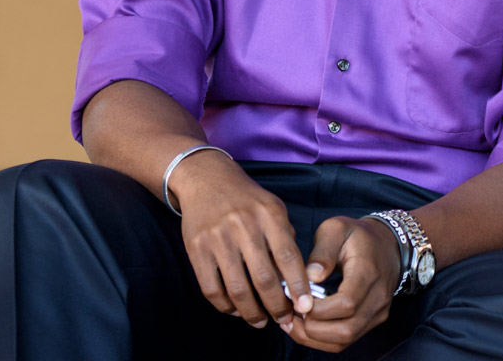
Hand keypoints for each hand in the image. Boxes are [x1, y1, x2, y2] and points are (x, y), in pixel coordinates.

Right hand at [172, 153, 315, 330]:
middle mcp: (244, 225)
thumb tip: (297, 279)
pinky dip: (225, 306)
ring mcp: (218, 237)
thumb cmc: (247, 200)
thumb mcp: (273, 208)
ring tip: (261, 321)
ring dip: (251, 312)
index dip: (298, 286)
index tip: (305, 307)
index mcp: (269, 215)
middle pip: (263, 278)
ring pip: (237, 288)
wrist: (207, 180)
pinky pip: (211, 288)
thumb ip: (285, 238)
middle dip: (276, 306)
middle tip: (284, 320)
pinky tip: (235, 310)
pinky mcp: (196, 248)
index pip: (288, 257)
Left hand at [285, 215, 403, 351]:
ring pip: (345, 340)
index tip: (297, 299)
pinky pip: (347, 340)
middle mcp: (378, 297)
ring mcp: (378, 312)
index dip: (318, 309)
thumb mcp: (336, 229)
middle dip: (312, 329)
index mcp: (368, 272)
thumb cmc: (357, 235)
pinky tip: (306, 326)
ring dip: (315, 338)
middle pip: (345, 330)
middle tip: (290, 315)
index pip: (346, 304)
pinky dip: (323, 339)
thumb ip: (322, 251)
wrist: (386, 243)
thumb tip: (310, 277)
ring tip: (293, 323)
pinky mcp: (373, 320)